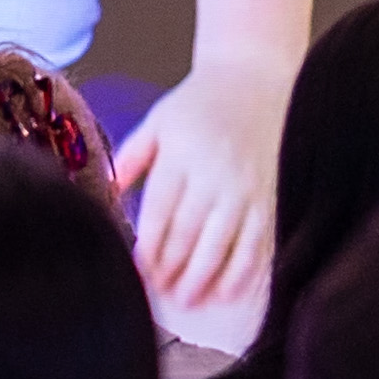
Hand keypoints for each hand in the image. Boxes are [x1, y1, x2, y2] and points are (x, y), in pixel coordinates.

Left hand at [113, 62, 286, 323]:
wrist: (256, 77)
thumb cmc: (199, 103)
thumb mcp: (158, 121)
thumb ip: (132, 157)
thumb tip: (107, 192)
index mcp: (182, 157)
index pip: (160, 215)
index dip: (147, 251)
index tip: (135, 275)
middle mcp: (216, 175)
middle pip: (190, 235)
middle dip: (173, 271)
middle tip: (160, 297)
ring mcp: (247, 189)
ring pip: (224, 245)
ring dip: (204, 278)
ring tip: (188, 301)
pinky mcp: (272, 197)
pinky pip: (259, 243)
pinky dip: (244, 271)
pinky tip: (229, 291)